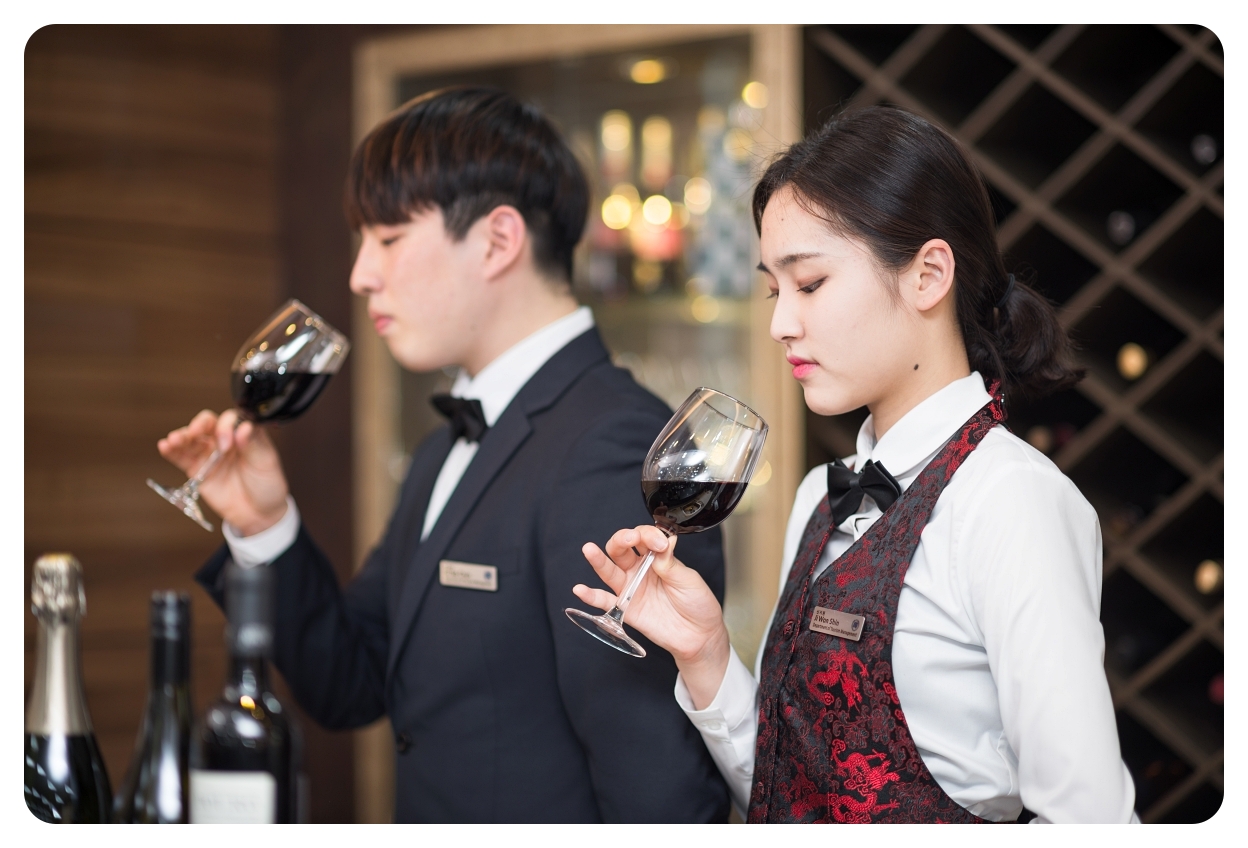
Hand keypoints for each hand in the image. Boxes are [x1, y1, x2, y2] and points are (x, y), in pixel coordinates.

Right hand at [157, 409, 289, 535]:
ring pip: (190, 439)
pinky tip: (165, 446)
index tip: (229, 442)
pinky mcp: (197, 470)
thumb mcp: (266, 463)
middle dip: (199, 425)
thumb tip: (244, 427)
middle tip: (195, 433)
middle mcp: (224, 440)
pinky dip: (171, 451)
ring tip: (174, 440)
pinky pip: (181, 457)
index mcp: (244, 434)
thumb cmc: (267, 485)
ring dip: (181, 436)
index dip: (226, 426)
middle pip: (206, 424)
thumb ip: (253, 444)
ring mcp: (209, 455)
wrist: (259, 514)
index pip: (230, 419)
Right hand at [575, 526, 731, 707]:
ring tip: (589, 550)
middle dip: (623, 539)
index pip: (644, 537)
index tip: (660, 543)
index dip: (649, 536)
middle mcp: (640, 570)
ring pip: (609, 570)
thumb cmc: (697, 604)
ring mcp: (631, 588)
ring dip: (598, 560)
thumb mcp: (688, 579)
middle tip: (630, 538)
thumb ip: (670, 562)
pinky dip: (591, 596)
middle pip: (621, 548)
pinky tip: (581, 590)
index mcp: (657, 557)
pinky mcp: (626, 609)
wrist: (699, 635)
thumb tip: (663, 540)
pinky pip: (605, 601)